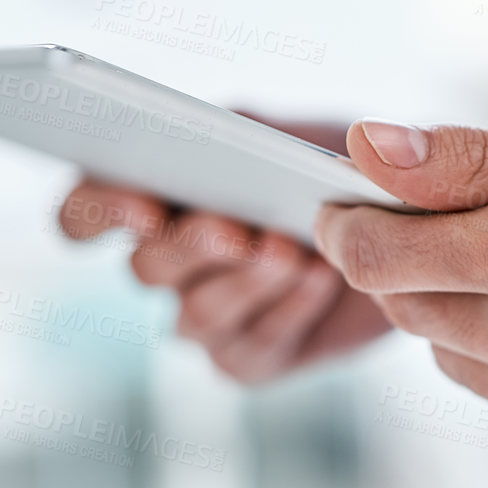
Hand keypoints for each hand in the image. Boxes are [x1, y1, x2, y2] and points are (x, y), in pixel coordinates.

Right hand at [57, 118, 391, 383]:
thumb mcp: (289, 132)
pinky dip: (285, 313)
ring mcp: (204, 317)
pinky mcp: (251, 357)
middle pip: (144, 267)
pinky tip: (320, 278)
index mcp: (154, 199)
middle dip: (188, 247)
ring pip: (192, 316)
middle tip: (233, 230)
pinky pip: (245, 350)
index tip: (141, 206)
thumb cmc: (331, 169)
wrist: (405, 226)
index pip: (83, 214)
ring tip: (289, 251)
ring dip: (243, 282)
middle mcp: (168, 264)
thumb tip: (220, 137)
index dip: (96, 212)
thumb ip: (243, 130)